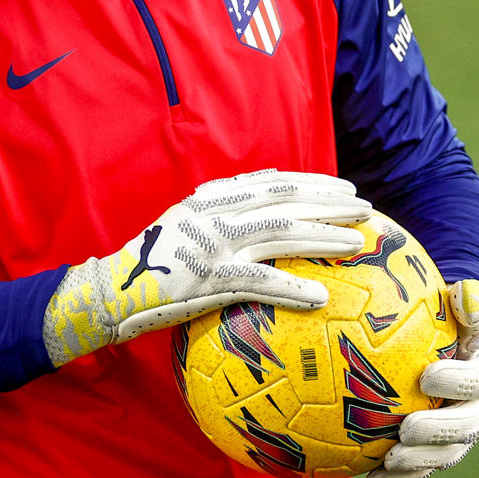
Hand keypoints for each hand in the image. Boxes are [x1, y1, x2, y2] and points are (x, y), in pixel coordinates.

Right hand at [43, 169, 369, 366]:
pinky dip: (293, 286)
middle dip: (330, 203)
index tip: (346, 186)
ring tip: (358, 243)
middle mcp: (215, 213)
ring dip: (323, 237)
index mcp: (212, 196)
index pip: (274, 182)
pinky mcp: (208, 279)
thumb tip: (270, 190)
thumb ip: (224, 205)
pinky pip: (261, 281)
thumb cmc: (155, 261)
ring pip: (281, 234)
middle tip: (365, 209)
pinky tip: (321, 295)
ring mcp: (213, 245)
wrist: (113, 289)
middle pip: (285, 201)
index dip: (314, 182)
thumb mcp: (187, 220)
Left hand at [363, 278, 478, 477]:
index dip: (459, 381)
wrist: (451, 343)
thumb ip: (466, 299)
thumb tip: (464, 294)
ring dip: (419, 462)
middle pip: (467, 426)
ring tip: (389, 461)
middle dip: (438, 431)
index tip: (427, 376)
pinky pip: (421, 468)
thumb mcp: (461, 302)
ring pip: (446, 455)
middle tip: (406, 428)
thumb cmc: (450, 317)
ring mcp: (463, 433)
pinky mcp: (440, 450)